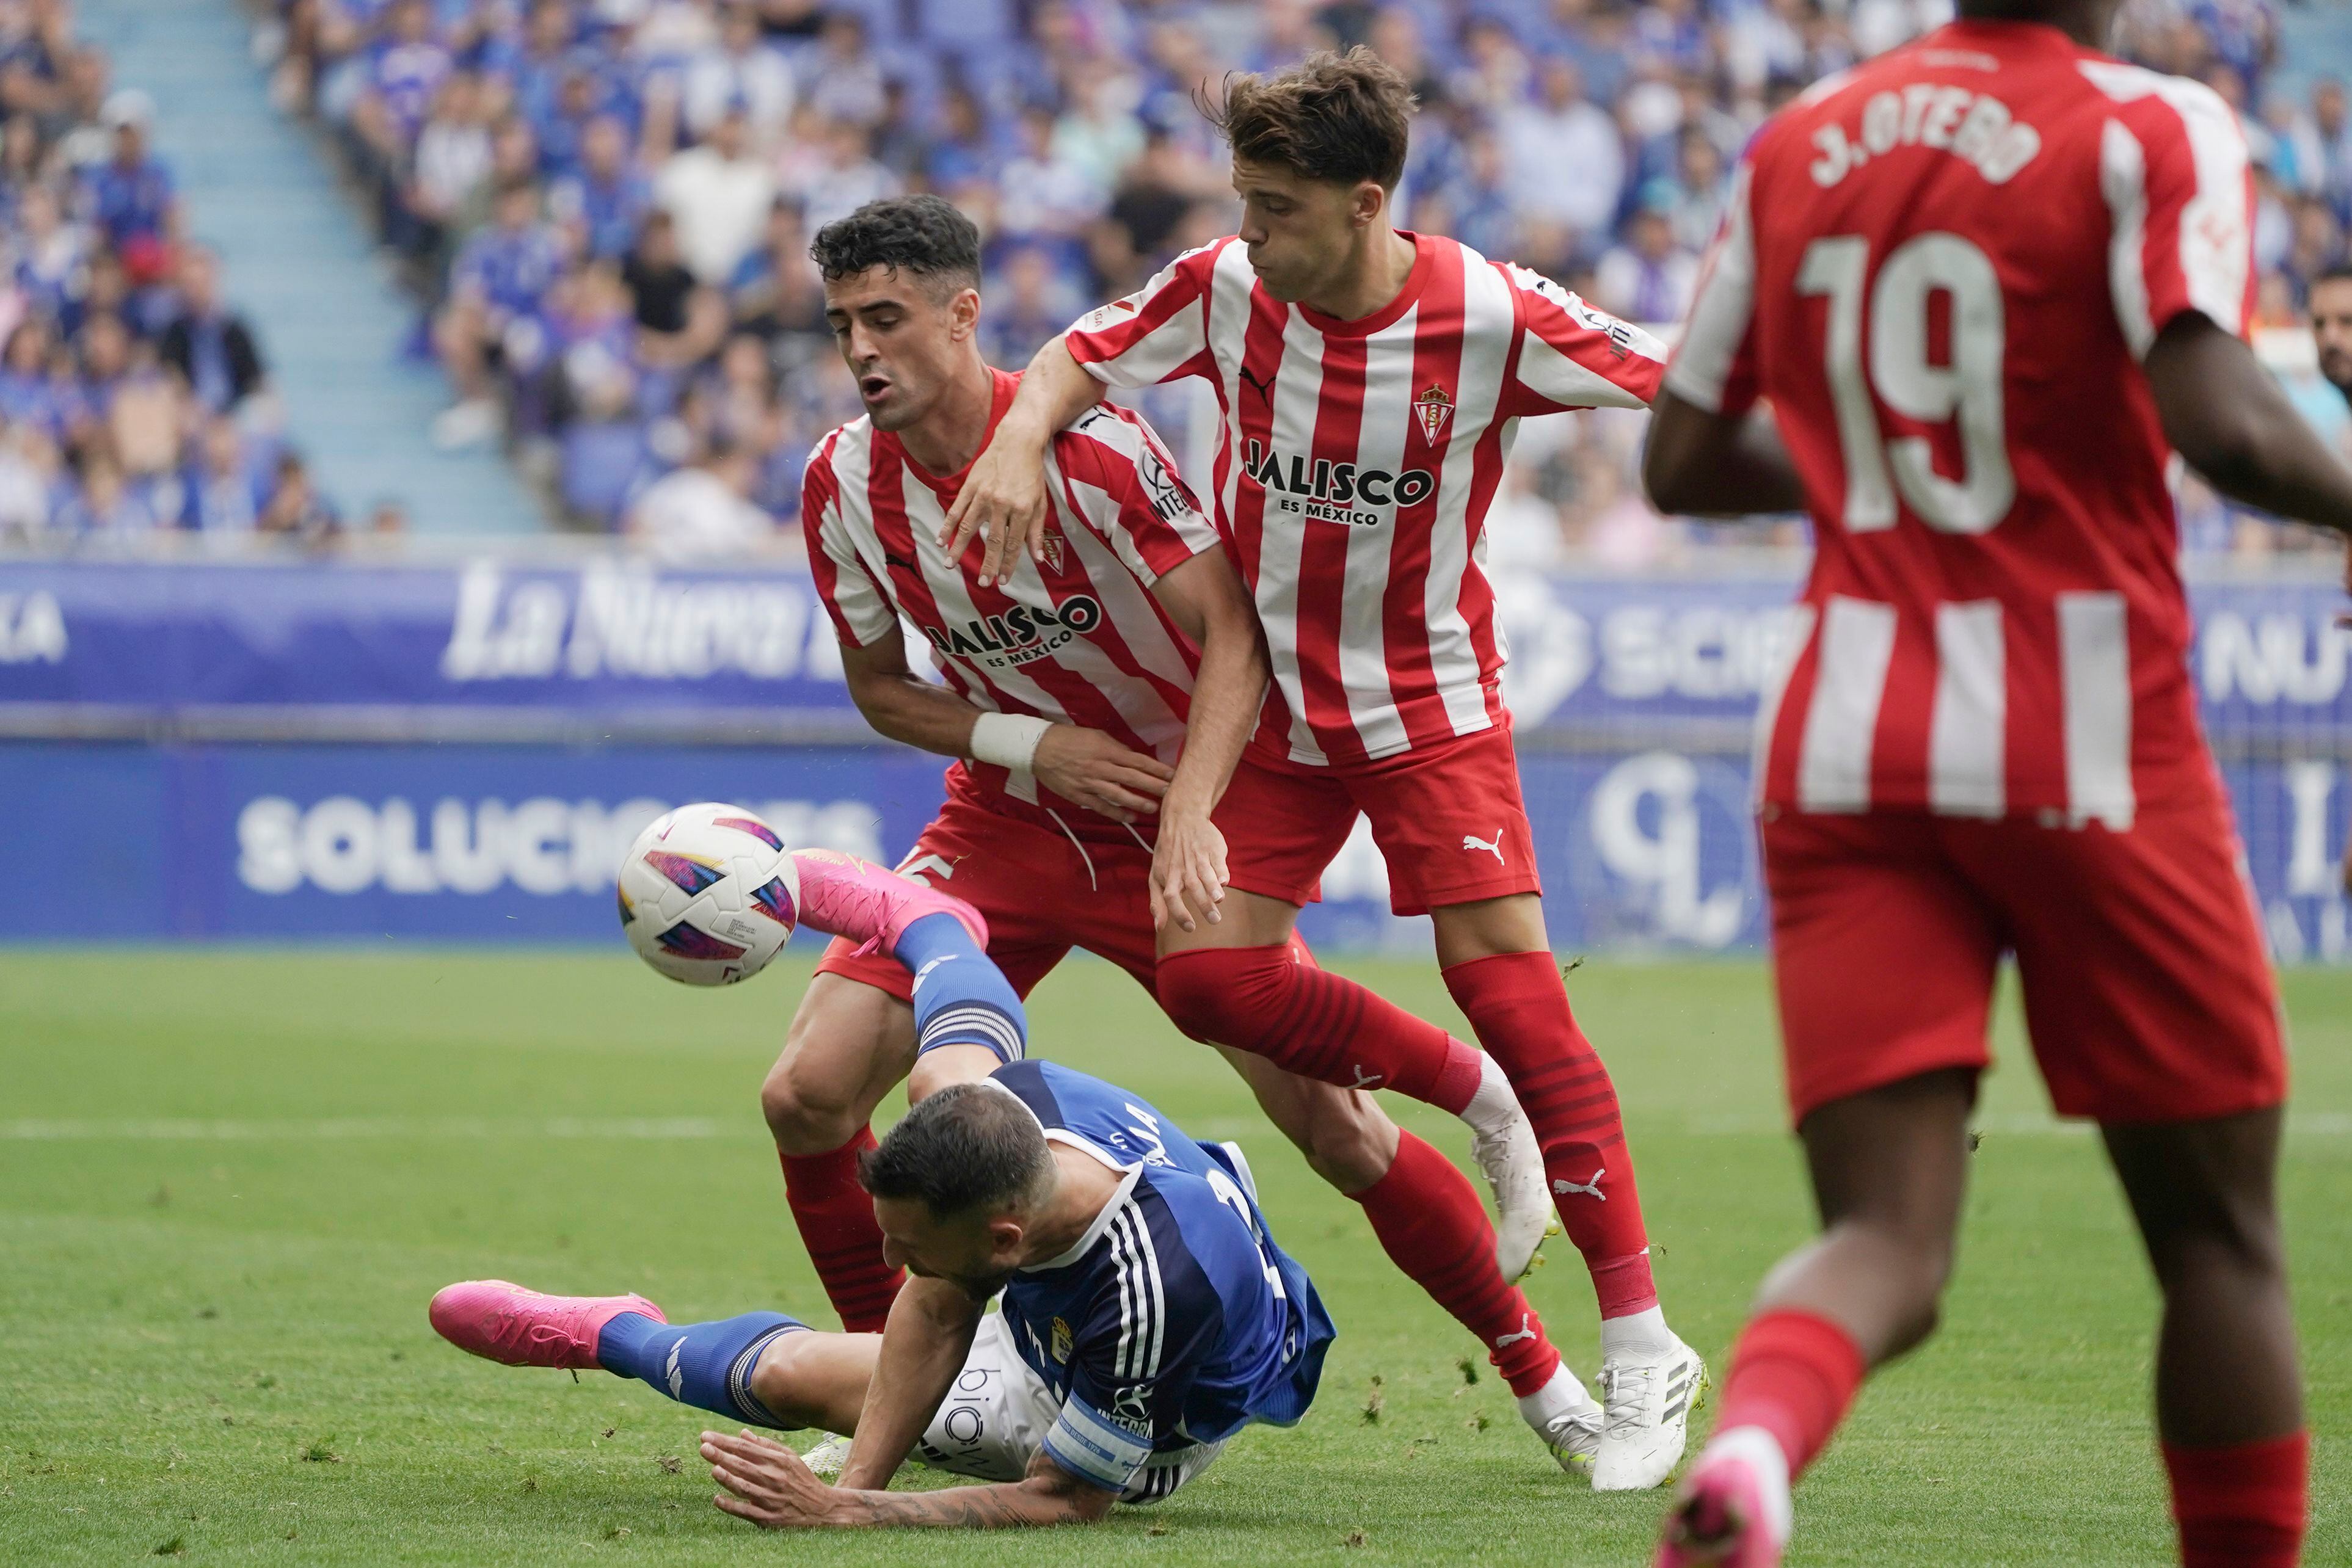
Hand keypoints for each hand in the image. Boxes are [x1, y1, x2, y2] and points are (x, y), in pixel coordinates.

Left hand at [703, 1429, 831, 1529]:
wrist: (821, 1509)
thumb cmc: (801, 1480)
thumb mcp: (789, 1458)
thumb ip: (766, 1445)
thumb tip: (742, 1433)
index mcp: (778, 1461)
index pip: (747, 1448)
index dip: (725, 1441)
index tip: (706, 1436)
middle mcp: (774, 1478)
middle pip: (743, 1465)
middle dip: (722, 1455)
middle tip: (703, 1447)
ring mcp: (771, 1499)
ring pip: (745, 1487)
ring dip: (728, 1478)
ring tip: (713, 1468)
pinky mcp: (769, 1518)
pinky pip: (746, 1512)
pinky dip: (731, 1506)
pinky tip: (717, 1499)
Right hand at [940, 424, 1048, 586]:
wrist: (1017, 442)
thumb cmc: (1032, 474)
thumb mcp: (1040, 502)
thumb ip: (1037, 531)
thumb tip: (1037, 558)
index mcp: (1022, 510)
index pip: (1014, 544)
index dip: (1008, 565)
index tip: (1003, 581)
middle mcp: (1002, 504)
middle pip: (993, 541)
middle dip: (988, 564)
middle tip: (983, 582)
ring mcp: (984, 495)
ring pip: (969, 527)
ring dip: (959, 548)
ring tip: (950, 566)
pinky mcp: (971, 486)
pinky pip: (957, 509)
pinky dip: (948, 526)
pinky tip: (941, 540)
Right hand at [1031, 725, 1173, 823]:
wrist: (1039, 749)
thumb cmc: (1069, 738)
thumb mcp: (1096, 736)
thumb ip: (1116, 748)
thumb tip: (1133, 757)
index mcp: (1107, 750)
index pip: (1138, 761)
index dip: (1157, 769)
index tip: (1173, 775)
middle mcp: (1102, 768)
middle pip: (1133, 779)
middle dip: (1154, 786)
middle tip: (1172, 793)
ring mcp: (1091, 783)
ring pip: (1120, 795)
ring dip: (1139, 802)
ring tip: (1154, 808)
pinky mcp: (1080, 795)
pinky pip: (1101, 806)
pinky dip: (1117, 813)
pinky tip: (1130, 817)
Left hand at [1149, 802, 1227, 931]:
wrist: (1181, 818)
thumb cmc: (1168, 854)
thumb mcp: (1155, 876)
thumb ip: (1157, 902)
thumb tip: (1159, 927)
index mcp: (1168, 876)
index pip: (1171, 897)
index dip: (1179, 913)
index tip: (1191, 927)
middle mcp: (1183, 867)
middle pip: (1192, 887)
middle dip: (1203, 904)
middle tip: (1215, 921)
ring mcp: (1198, 856)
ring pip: (1205, 874)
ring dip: (1212, 887)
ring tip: (1220, 901)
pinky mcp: (1212, 848)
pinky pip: (1217, 861)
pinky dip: (1221, 871)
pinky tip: (1225, 882)